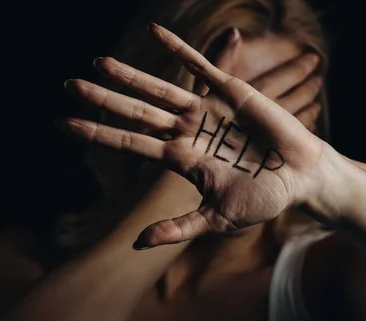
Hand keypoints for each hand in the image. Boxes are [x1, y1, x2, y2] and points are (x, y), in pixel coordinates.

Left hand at [59, 23, 332, 248]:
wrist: (300, 178)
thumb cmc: (262, 200)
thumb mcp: (217, 219)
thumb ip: (178, 227)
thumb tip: (137, 244)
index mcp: (181, 159)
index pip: (130, 143)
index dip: (98, 133)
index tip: (65, 125)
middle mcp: (187, 132)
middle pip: (136, 112)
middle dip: (103, 100)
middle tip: (68, 86)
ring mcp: (206, 110)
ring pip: (160, 88)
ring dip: (130, 75)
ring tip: (98, 62)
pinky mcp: (229, 92)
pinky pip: (199, 66)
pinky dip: (178, 49)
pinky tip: (154, 32)